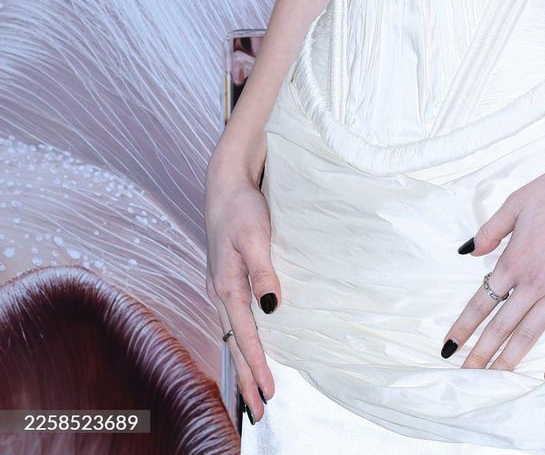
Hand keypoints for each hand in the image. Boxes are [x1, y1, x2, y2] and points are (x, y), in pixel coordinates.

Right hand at [203, 140, 279, 422]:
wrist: (224, 184)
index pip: (244, 336)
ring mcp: (221, 288)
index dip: (257, 365)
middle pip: (234, 344)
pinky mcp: (226, 281)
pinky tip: (248, 350)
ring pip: (232, 336)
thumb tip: (272, 307)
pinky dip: (240, 343)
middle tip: (259, 411)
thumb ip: (263, 272)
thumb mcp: (256, 236)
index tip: (268, 392)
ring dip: (243, 365)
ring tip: (253, 393)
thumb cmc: (241, 208)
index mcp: (226, 286)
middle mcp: (220, 293)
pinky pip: (233, 322)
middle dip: (246, 378)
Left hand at [443, 159, 544, 378]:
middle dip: (481, 354)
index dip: (463, 327)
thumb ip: (490, 230)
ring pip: (529, 333)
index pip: (481, 302)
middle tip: (467, 377)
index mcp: (513, 261)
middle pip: (501, 326)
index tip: (449, 347)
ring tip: (496, 380)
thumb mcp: (514, 203)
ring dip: (511, 359)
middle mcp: (532, 282)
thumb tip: (467, 251)